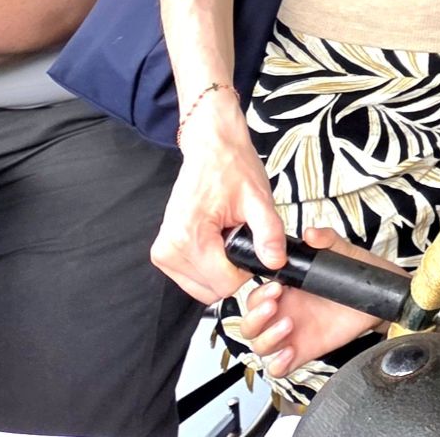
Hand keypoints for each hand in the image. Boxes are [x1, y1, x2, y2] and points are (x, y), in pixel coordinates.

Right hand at [150, 99, 285, 303]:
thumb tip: (275, 262)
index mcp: (188, 237)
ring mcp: (164, 254)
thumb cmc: (231, 168)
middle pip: (214, 290)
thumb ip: (269, 232)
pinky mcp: (164, 254)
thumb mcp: (258, 197)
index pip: (225, 283)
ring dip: (221, 269)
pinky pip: (194, 279)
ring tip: (227, 235)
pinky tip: (217, 241)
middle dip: (234, 270)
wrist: (210, 149)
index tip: (253, 245)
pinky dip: (210, 267)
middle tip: (240, 236)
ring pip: (203, 288)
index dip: (247, 269)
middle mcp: (169, 250)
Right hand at [242, 227, 393, 376]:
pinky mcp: (305, 351)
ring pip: (260, 345)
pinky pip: (280, 367)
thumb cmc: (356, 275)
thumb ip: (326, 239)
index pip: (256, 296)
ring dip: (267, 338)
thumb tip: (311, 234)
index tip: (276, 287)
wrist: (378, 299)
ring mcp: (293, 334)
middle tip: (275, 305)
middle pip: (250, 323)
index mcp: (287, 288)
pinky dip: (278, 364)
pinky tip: (290, 352)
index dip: (258, 294)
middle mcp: (285, 312)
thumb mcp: (341, 251)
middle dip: (256, 316)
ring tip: (288, 325)